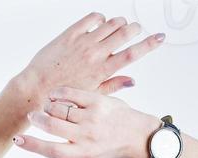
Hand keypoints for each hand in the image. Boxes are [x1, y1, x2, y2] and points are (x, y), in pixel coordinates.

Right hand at [13, 88, 159, 157]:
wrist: (135, 135)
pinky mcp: (98, 100)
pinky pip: (70, 94)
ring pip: (59, 108)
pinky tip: (54, 96)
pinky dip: (58, 94)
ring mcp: (92, 117)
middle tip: (32, 116)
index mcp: (82, 154)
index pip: (52, 151)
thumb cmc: (106, 151)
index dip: (32, 146)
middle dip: (37, 120)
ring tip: (48, 108)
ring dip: (48, 106)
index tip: (17, 140)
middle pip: (52, 126)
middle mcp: (86, 136)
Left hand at [16, 12, 164, 101]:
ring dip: (119, 22)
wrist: (36, 90)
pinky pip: (92, 18)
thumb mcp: (92, 97)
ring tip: (120, 26)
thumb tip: (132, 79)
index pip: (132, 53)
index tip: (161, 37)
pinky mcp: (71, 34)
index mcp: (103, 71)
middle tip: (137, 29)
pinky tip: (101, 23)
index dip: (149, 44)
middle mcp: (95, 54)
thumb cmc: (64, 99)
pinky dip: (100, 18)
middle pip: (124, 33)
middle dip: (134, 28)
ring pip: (110, 23)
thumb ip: (113, 85)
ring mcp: (83, 42)